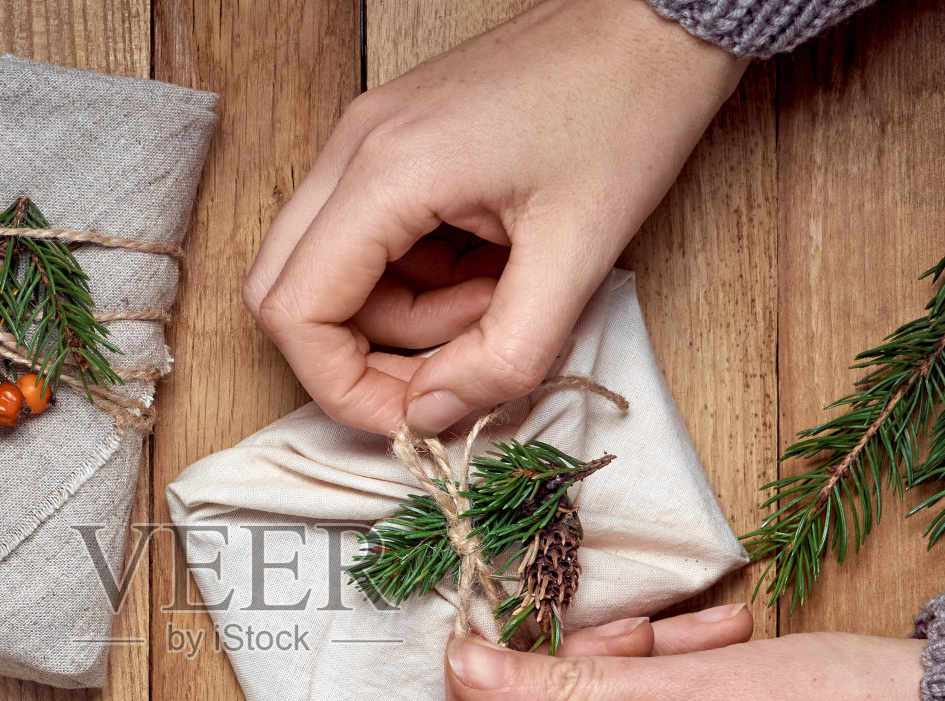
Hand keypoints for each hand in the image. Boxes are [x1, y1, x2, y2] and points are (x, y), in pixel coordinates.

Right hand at [243, 0, 744, 435]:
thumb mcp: (577, 259)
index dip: (340, 388)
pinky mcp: (392, 142)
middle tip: (442, 374)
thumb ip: (501, 357)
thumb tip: (430, 415)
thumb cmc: (627, 112)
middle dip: (354, 358)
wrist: (658, 22)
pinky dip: (414, 281)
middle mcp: (354, 147)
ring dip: (400, 318)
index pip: (295, 312)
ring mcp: (367, 139)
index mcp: (386, 172)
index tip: (409, 418)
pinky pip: (365, 240)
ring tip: (494, 301)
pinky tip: (488, 268)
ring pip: (327, 272)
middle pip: (286, 292)